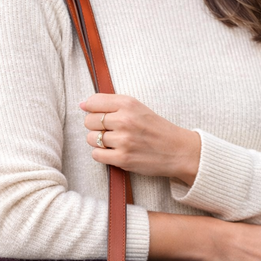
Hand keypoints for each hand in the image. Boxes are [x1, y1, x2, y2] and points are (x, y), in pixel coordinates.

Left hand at [79, 93, 200, 183]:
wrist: (177, 151)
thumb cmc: (156, 129)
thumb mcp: (138, 108)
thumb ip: (112, 104)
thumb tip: (82, 104)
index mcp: (129, 103)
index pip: (93, 102)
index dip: (92, 109)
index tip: (99, 115)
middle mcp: (125, 120)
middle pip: (89, 121)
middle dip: (95, 127)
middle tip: (110, 131)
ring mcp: (124, 140)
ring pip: (91, 139)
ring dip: (98, 142)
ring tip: (113, 143)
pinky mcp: (123, 159)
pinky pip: (96, 155)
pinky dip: (102, 155)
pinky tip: (113, 153)